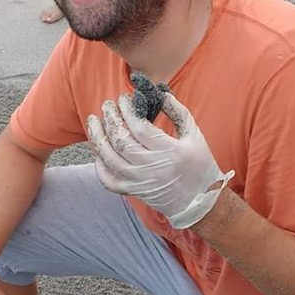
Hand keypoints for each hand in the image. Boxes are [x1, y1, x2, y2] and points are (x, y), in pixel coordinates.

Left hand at [86, 92, 233, 228]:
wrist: (200, 202)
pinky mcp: (133, 191)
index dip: (127, 111)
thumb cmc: (200, 166)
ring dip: (98, 138)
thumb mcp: (195, 136)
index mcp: (170, 151)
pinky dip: (99, 166)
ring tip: (93, 121)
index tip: (123, 98)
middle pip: (122, 141)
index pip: (139, 127)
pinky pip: (109, 181)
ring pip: (110, 159)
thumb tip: (160, 93)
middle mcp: (152, 167)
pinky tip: (98, 151)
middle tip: (107, 104)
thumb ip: (178, 112)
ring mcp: (139, 181)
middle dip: (111, 119)